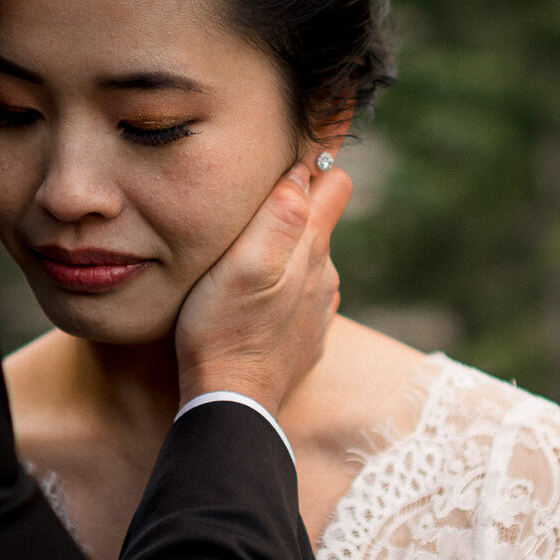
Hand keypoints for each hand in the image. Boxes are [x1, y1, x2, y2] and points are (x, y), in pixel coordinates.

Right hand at [174, 160, 352, 415]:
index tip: (288, 156)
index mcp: (312, 247)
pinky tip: (252, 301)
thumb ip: (279, 215)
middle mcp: (325, 274)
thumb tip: (303, 170)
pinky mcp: (305, 336)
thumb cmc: (223, 329)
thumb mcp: (243, 264)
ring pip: (307, 260)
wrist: (229, 404)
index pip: (336, 181)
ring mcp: (318, 308)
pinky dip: (281, 289)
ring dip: (284, 252)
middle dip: (293, 205)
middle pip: (319, 219)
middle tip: (246, 206)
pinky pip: (299, 297)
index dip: (316, 162)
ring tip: (242, 258)